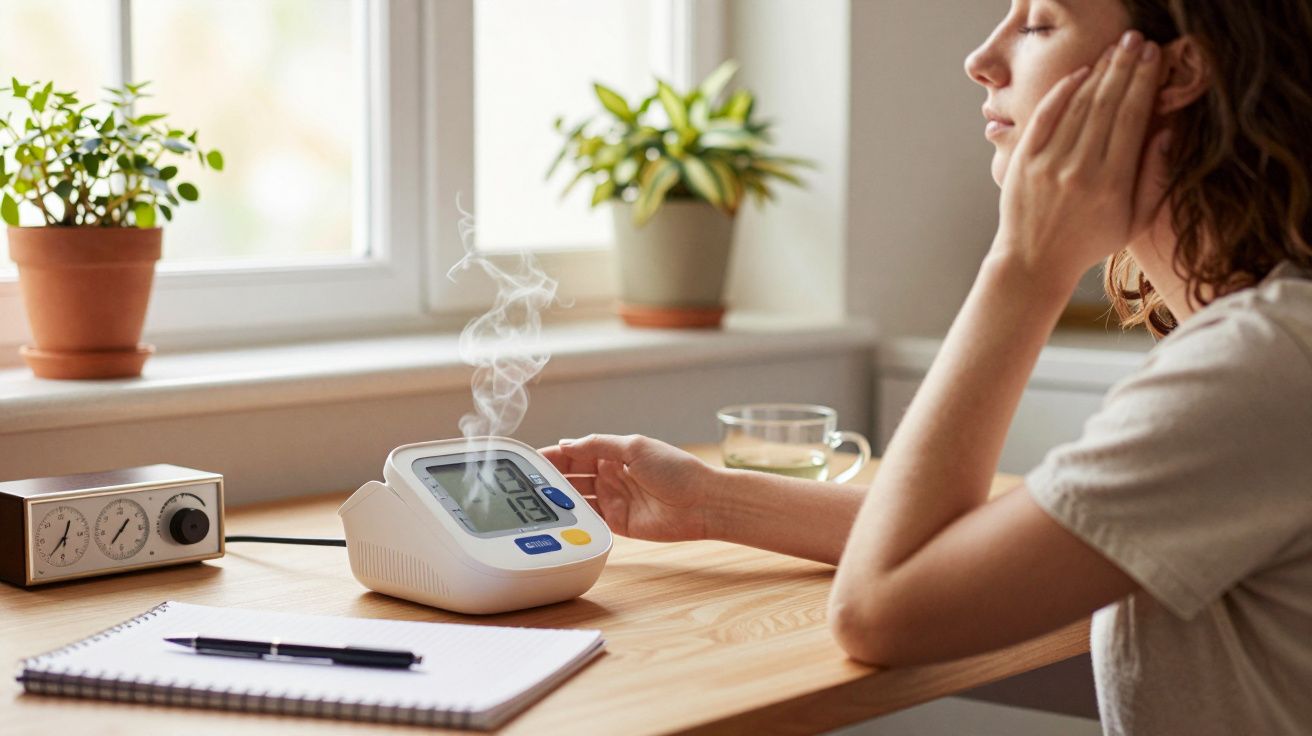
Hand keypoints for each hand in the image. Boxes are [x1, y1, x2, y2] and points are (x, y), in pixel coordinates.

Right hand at [539, 434, 716, 541]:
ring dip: (559, 498)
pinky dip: (575, 517)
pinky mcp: (618, 522)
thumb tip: (567, 443)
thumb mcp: (635, 447)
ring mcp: (613, 499)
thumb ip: (599, 445)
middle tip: (526, 483)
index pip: (575, 452)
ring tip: (537, 500)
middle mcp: (611, 474)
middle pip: (572, 476)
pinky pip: (589, 519)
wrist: (703, 503)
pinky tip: (560, 516)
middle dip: (550, 478)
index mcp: (614, 452)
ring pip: (577, 498)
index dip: (553, 456)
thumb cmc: (677, 470)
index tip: (529, 461)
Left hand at [993, 30, 1170, 286]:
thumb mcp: (1135, 220)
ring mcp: (1048, 163)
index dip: (1144, 81)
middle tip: (1137, 41)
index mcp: (1112, 183)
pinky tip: (1080, 72)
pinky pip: (1045, 116)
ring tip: (1114, 51)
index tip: (1155, 57)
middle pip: (1107, 103)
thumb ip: (1155, 177)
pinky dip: (1062, 90)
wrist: (1033, 261)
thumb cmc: (1089, 242)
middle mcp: (1080, 169)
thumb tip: (1167, 130)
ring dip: (1098, 71)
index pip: (1132, 117)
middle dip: (1125, 66)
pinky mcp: (1023, 161)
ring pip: (1078, 105)